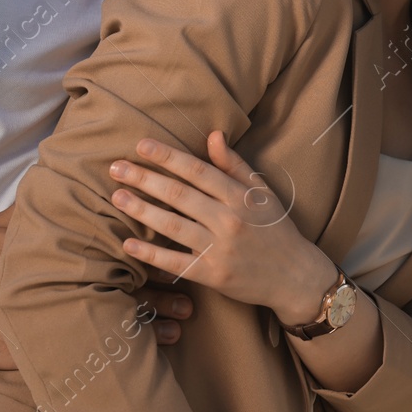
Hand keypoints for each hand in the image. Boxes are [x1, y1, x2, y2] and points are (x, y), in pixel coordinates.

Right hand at [0, 204, 193, 367]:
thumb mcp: (8, 225)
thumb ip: (44, 205)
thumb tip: (64, 172)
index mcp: (61, 257)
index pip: (117, 258)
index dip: (150, 262)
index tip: (179, 266)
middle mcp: (61, 288)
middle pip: (122, 294)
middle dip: (159, 298)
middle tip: (191, 304)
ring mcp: (51, 319)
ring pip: (113, 325)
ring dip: (148, 328)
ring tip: (178, 330)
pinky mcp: (37, 348)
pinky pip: (88, 352)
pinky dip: (118, 353)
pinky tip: (143, 359)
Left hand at [108, 131, 336, 325]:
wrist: (295, 276)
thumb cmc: (276, 229)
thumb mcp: (262, 192)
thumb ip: (235, 165)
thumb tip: (213, 135)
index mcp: (240, 196)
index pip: (197, 170)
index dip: (168, 156)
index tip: (141, 145)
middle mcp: (229, 220)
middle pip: (179, 194)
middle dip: (145, 178)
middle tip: (116, 167)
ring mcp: (220, 249)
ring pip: (173, 226)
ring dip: (142, 210)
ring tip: (117, 197)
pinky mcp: (213, 275)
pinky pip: (176, 263)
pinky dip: (151, 254)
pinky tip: (129, 244)